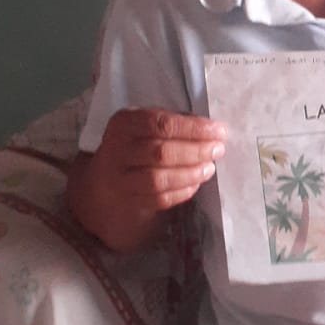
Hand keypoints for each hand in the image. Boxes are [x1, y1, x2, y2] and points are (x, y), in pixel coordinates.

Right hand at [95, 108, 226, 213]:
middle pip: (161, 153)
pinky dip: (182, 192)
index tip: (219, 131)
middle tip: (218, 150)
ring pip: (159, 179)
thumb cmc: (135, 145)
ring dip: (190, 174)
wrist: (105, 179)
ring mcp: (120, 179)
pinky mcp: (128, 201)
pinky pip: (159, 199)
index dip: (194, 128)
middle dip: (196, 151)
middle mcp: (117, 150)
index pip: (161, 123)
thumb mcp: (145, 126)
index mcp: (124, 123)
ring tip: (209, 168)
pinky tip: (196, 183)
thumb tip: (212, 130)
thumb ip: (174, 123)